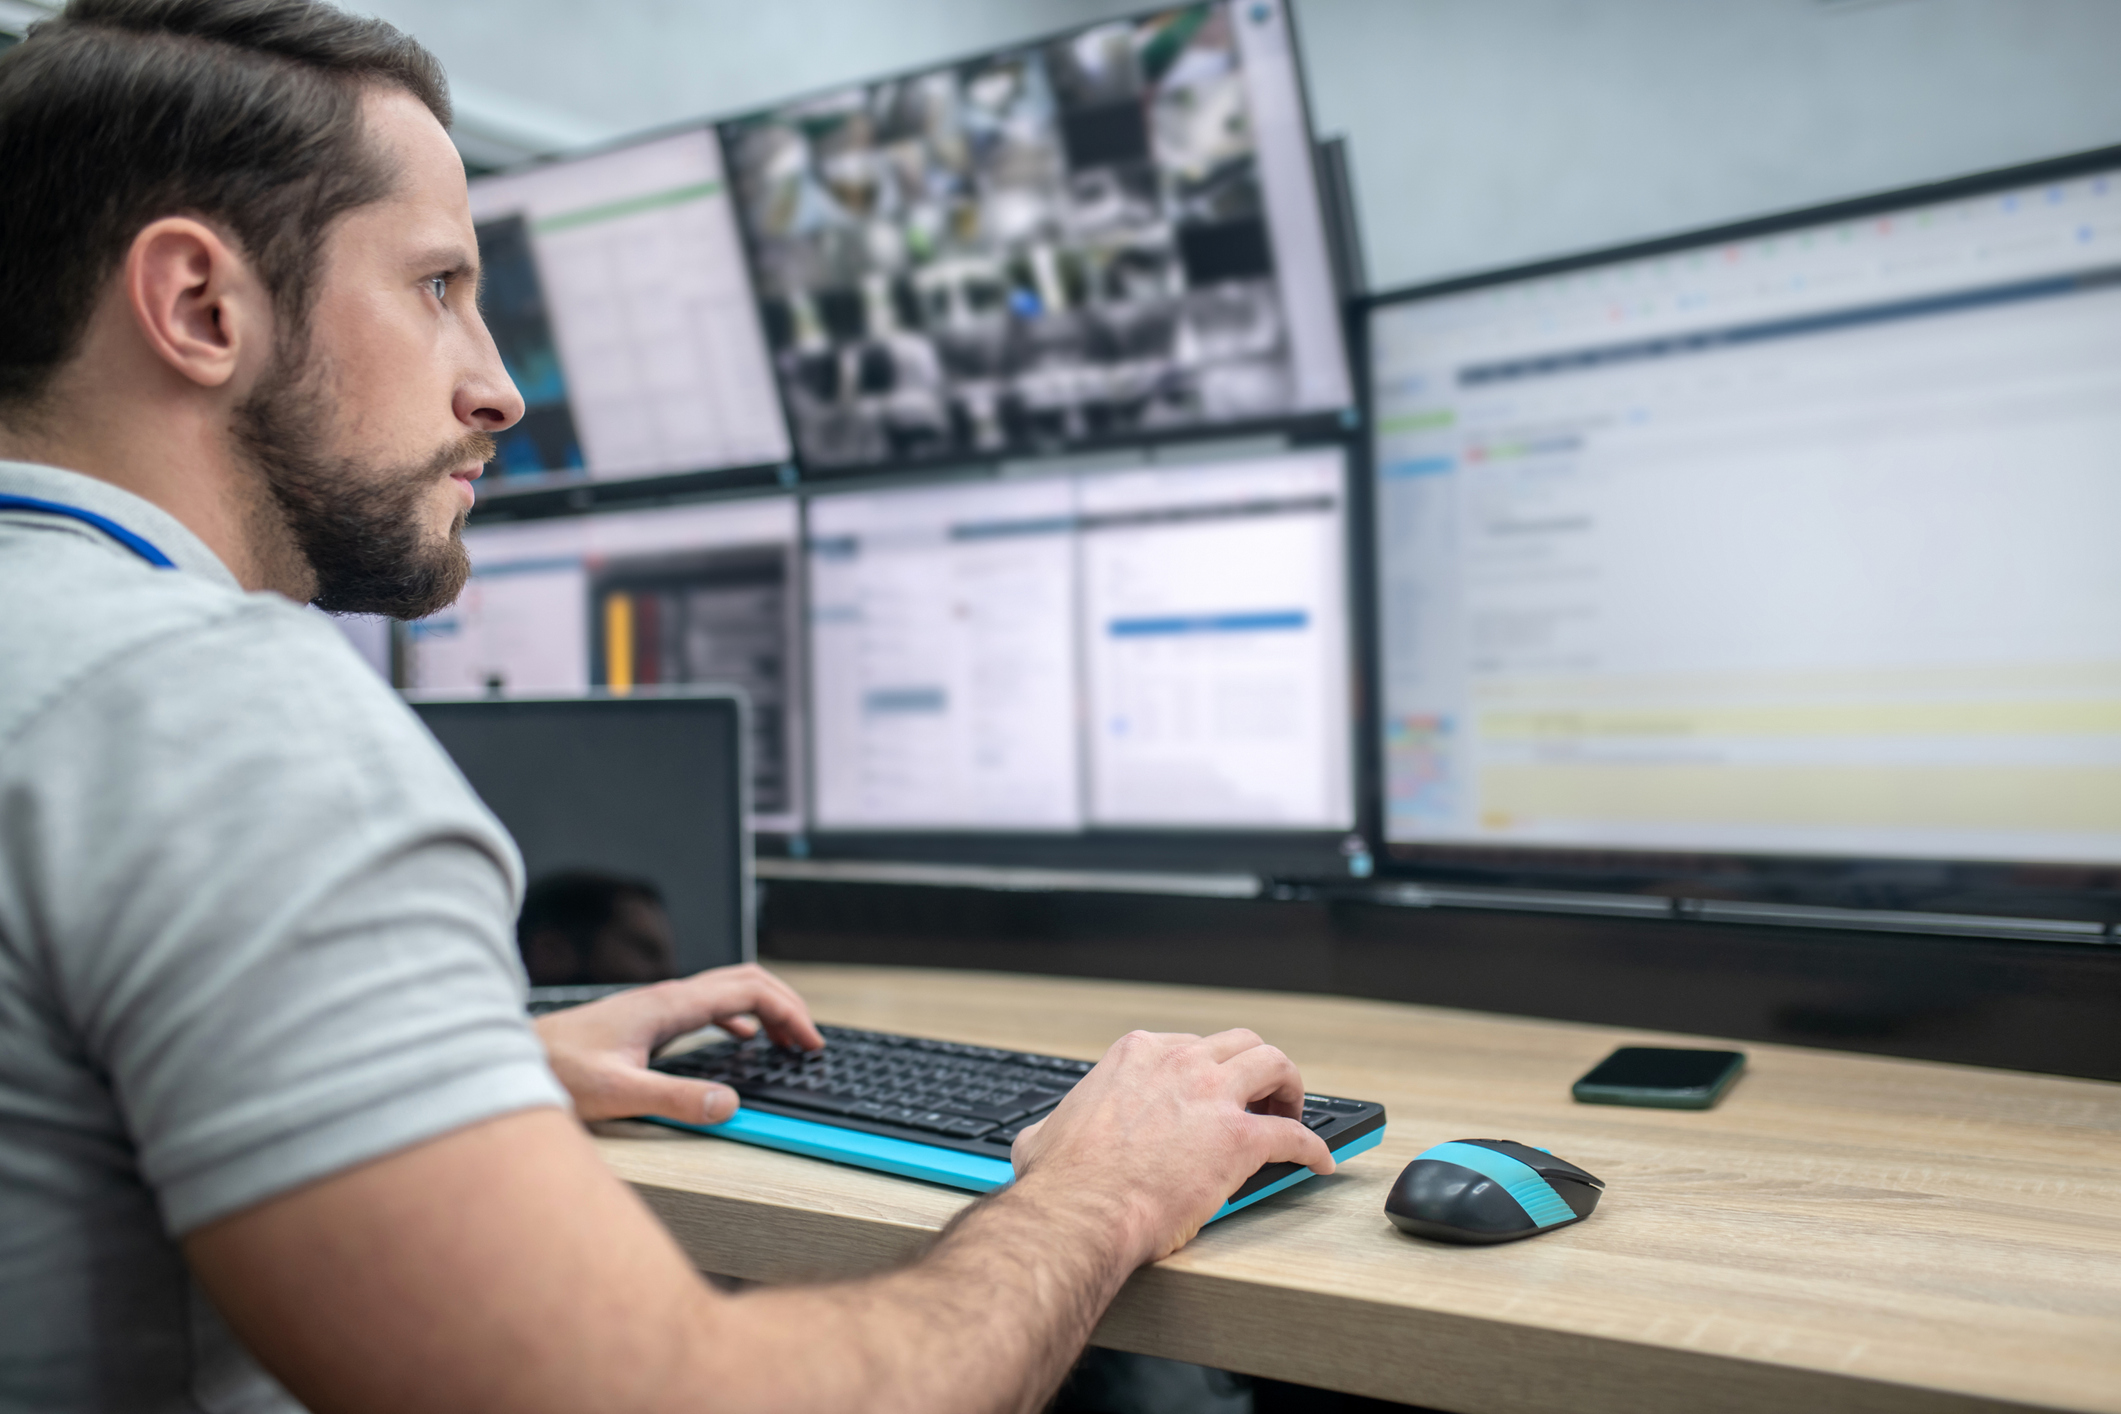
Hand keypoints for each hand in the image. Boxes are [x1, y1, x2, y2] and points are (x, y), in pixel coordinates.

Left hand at [535, 963, 823, 1125]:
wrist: (512, 1060)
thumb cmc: (555, 1073)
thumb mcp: (619, 1092)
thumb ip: (676, 1099)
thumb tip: (729, 1103)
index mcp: (669, 1005)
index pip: (748, 992)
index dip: (788, 1013)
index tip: (810, 1043)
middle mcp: (666, 997)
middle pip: (745, 980)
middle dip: (786, 1004)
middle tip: (810, 1040)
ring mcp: (657, 1005)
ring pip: (727, 989)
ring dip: (766, 1008)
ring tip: (787, 1039)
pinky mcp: (647, 1019)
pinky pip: (708, 1005)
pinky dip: (739, 1017)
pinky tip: (740, 1039)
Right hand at [1007, 1029, 1333, 1264]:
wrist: (1081, 1213)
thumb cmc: (1062, 1183)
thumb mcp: (1042, 1136)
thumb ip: (1051, 1128)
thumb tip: (1039, 1142)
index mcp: (1136, 1056)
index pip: (1189, 1045)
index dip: (1208, 1070)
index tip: (1214, 1091)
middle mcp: (1179, 1063)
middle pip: (1240, 1044)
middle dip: (1256, 1068)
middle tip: (1262, 1096)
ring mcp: (1212, 1097)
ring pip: (1275, 1064)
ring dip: (1290, 1087)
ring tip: (1293, 1113)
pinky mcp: (1240, 1140)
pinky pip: (1296, 1136)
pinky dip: (1313, 1148)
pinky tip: (1319, 1162)